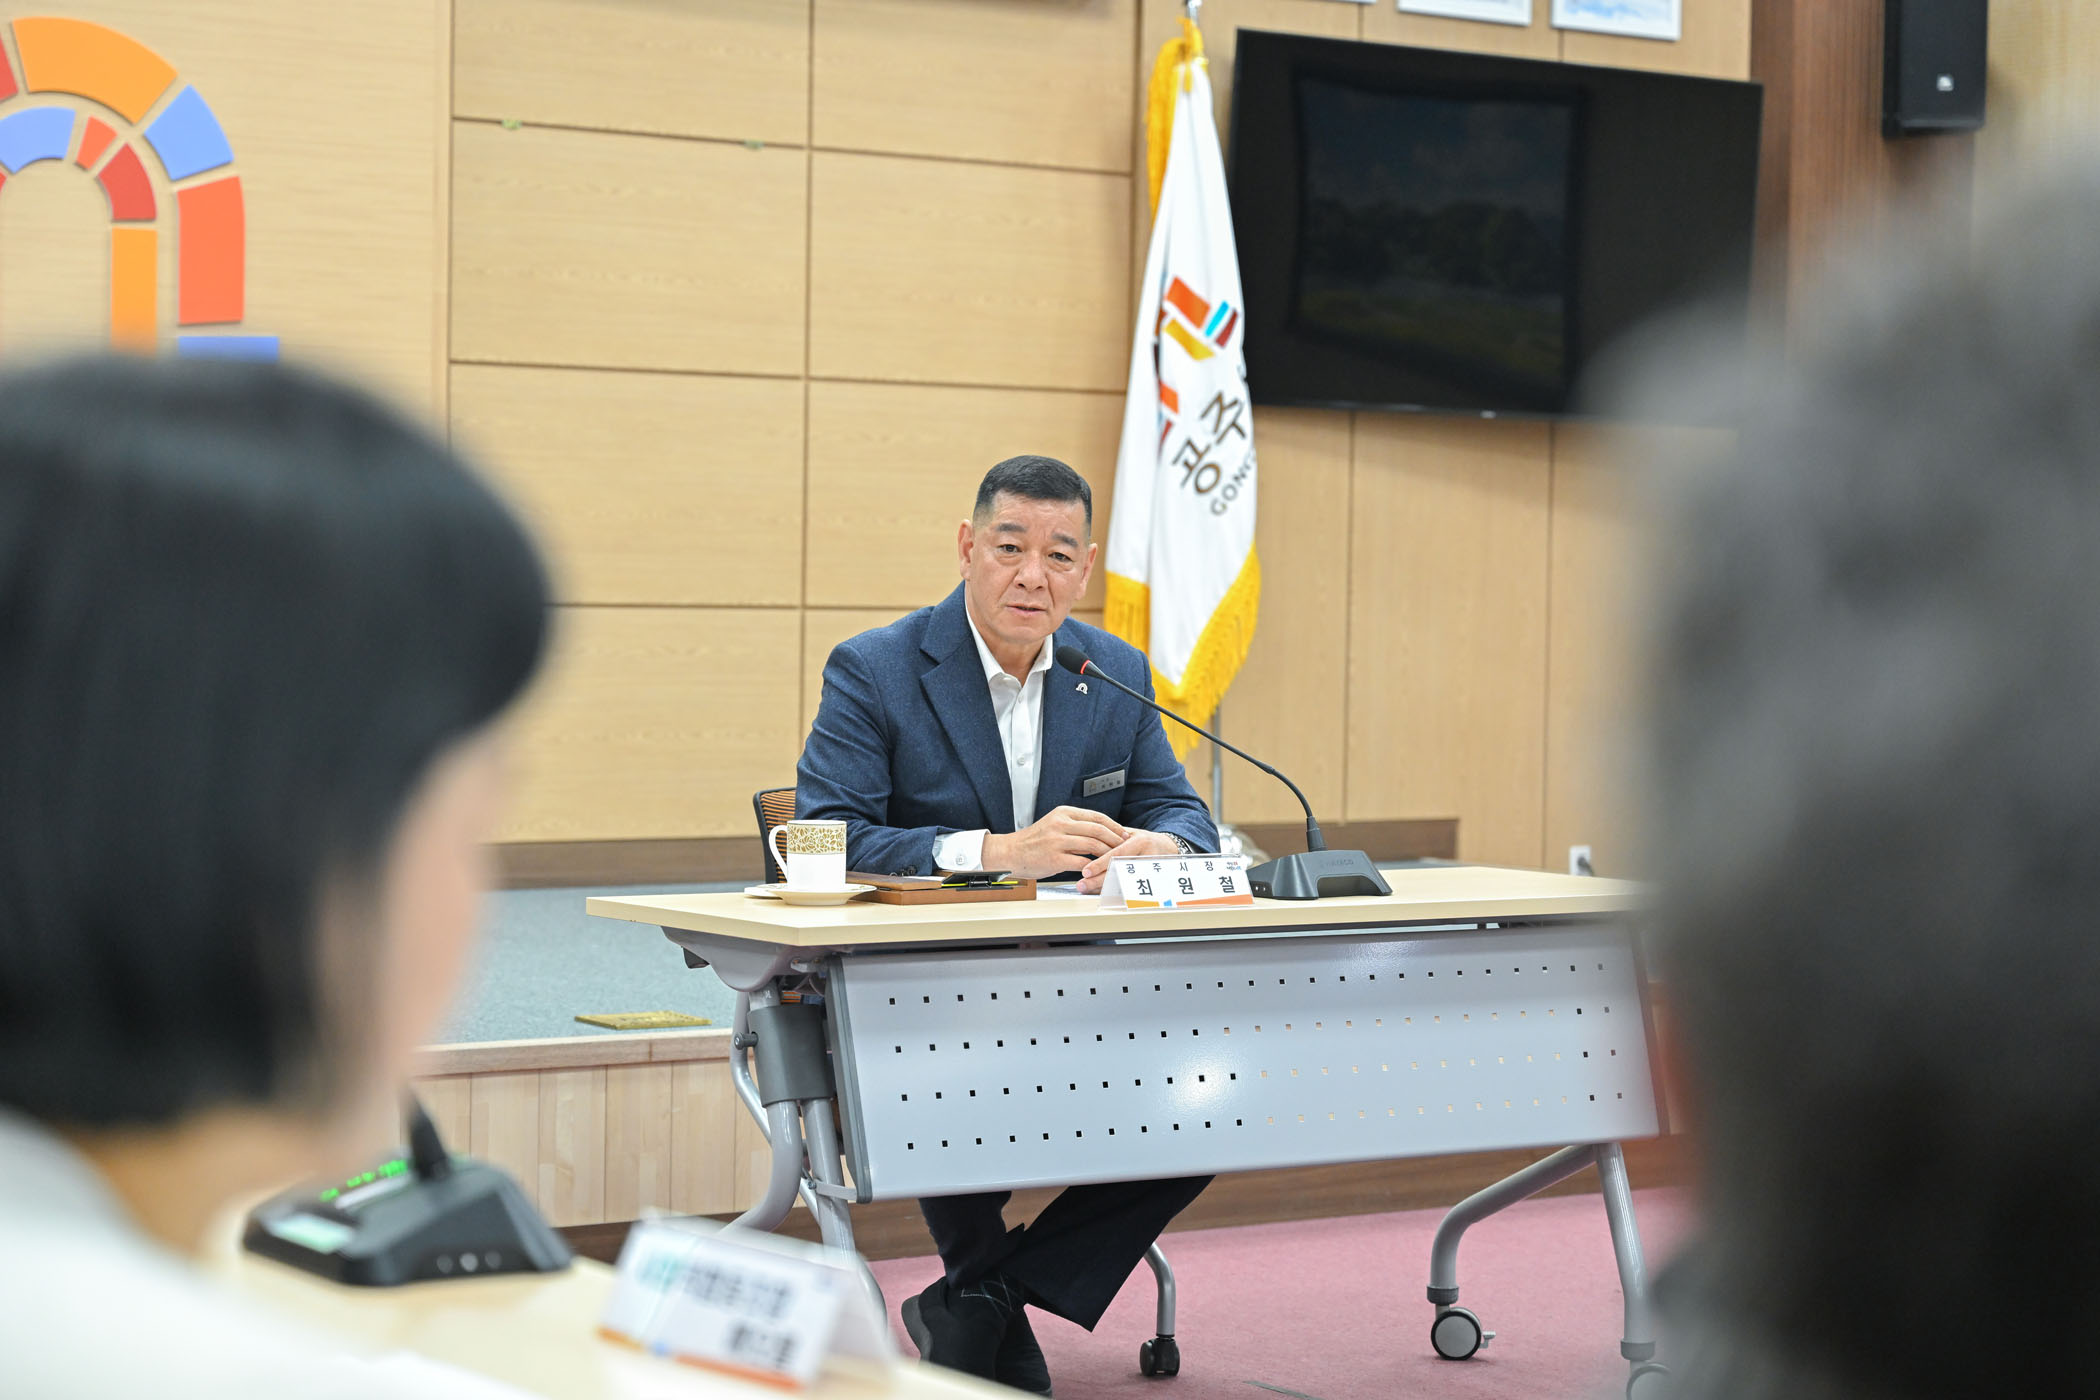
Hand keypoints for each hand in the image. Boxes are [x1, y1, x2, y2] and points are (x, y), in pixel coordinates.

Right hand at [984, 806, 1130, 879]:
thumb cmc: (1032, 841)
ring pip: (1093, 845)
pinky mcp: (1055, 858)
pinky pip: (1082, 862)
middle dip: (1116, 839)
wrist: (1010, 853)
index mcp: (1063, 813)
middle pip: (1098, 829)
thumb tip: (1100, 833)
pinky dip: (1094, 867)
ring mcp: (1058, 841)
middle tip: (1125, 847)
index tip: (1124, 834)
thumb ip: (1075, 826)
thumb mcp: (1054, 824)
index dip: (1114, 826)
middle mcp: (1061, 824)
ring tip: (1115, 859)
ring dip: (1108, 853)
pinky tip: (1099, 870)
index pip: (1096, 816)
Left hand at [1077, 829, 1181, 894]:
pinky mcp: (1151, 883)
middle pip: (1119, 872)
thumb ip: (1111, 836)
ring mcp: (1149, 873)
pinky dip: (1112, 892)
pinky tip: (1098, 893)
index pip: (1118, 854)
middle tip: (1082, 885)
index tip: (1086, 871)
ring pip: (1123, 884)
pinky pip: (1129, 890)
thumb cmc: (1144, 840)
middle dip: (1098, 881)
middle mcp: (1146, 858)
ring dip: (1102, 888)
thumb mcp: (1131, 833)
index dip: (1101, 864)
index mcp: (1140, 842)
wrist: (1168, 849)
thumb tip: (1085, 842)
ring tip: (1086, 889)